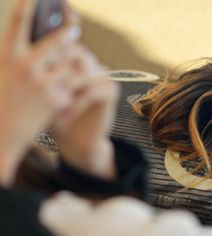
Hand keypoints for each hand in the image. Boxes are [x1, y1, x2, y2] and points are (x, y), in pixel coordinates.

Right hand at [0, 0, 80, 185]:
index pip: (18, 24)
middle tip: (75, 29)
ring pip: (71, 64)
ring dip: (77, 64)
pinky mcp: (56, 100)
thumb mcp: (5, 75)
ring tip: (82, 64)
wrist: (2, 136)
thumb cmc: (3, 103)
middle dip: (68, 34)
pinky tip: (72, 94)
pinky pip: (74, 86)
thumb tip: (48, 44)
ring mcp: (42, 83)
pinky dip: (76, 88)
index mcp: (8, 57)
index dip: (27, 5)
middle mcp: (25, 66)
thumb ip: (23, 58)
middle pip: (57, 41)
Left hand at [48, 45, 119, 179]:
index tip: (38, 78)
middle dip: (58, 73)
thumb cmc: (53, 114)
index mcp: (73, 57)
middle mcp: (90, 62)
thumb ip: (40, 72)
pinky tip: (66, 116)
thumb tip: (25, 56)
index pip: (62, 43)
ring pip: (84, 72)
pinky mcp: (110, 91)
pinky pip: (93, 90)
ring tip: (54, 108)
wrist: (74, 139)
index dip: (50, 57)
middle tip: (46, 90)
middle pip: (76, 53)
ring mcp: (102, 75)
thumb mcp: (41, 91)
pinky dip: (77, 104)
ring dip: (66, 91)